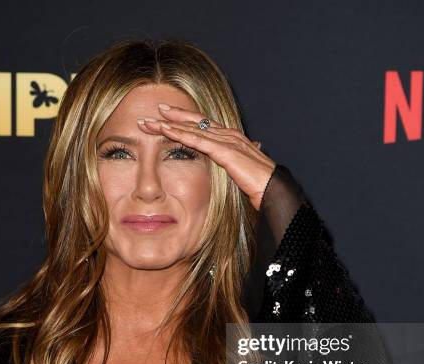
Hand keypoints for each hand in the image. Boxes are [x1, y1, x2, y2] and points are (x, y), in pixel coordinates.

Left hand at [137, 103, 276, 210]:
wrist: (274, 190)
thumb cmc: (261, 185)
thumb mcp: (242, 172)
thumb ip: (235, 164)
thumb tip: (233, 162)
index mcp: (232, 139)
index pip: (204, 125)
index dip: (184, 120)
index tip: (166, 117)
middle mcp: (228, 135)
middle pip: (195, 122)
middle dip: (172, 117)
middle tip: (151, 113)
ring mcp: (227, 141)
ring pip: (192, 128)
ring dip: (168, 124)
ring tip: (149, 122)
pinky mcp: (225, 151)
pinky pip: (197, 140)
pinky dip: (179, 134)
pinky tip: (164, 130)